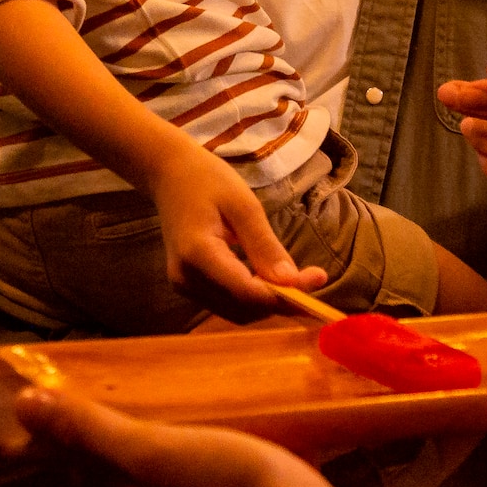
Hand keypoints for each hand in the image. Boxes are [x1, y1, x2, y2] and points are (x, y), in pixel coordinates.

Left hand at [16, 386, 369, 486]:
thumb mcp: (156, 452)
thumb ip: (95, 432)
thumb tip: (23, 406)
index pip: (90, 483)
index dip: (75, 452)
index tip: (68, 418)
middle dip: (123, 458)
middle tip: (128, 412)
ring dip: (174, 469)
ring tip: (186, 426)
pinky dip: (219, 477)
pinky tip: (242, 455)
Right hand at [149, 143, 327, 318]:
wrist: (168, 174)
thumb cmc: (206, 180)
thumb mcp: (243, 205)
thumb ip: (264, 245)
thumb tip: (291, 282)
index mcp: (198, 254)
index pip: (246, 291)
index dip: (285, 294)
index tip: (319, 279)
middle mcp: (186, 278)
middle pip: (243, 308)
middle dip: (281, 300)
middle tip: (314, 278)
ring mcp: (184, 285)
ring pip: (236, 311)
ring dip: (268, 302)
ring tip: (297, 280)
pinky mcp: (188, 286)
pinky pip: (226, 302)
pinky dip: (252, 297)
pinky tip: (271, 279)